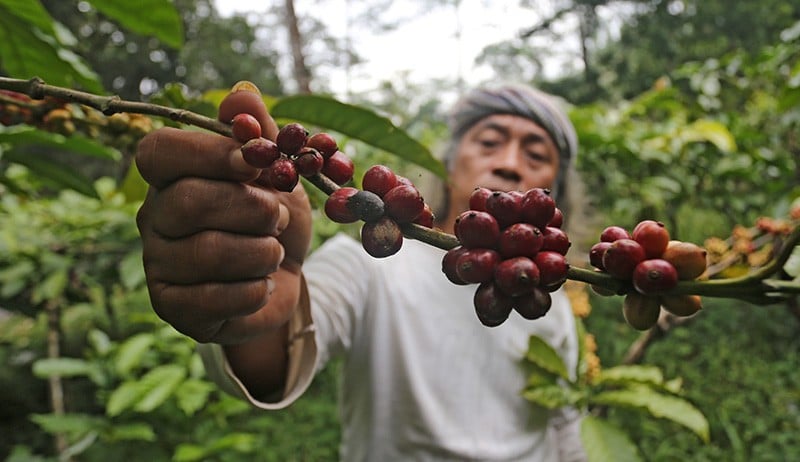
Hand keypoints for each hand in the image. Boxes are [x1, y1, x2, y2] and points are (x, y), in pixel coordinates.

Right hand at [135, 84, 312, 344]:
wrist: (282, 279)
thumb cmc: (274, 220)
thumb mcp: (277, 174)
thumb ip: (261, 134)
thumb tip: (243, 95)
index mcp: (172, 176)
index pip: (160, 152)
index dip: (208, 153)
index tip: (255, 160)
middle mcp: (154, 217)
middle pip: (189, 202)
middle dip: (252, 208)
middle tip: (279, 216)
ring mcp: (158, 263)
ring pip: (208, 252)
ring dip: (261, 252)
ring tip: (274, 252)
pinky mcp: (172, 306)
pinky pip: (216, 298)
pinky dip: (255, 290)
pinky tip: (262, 285)